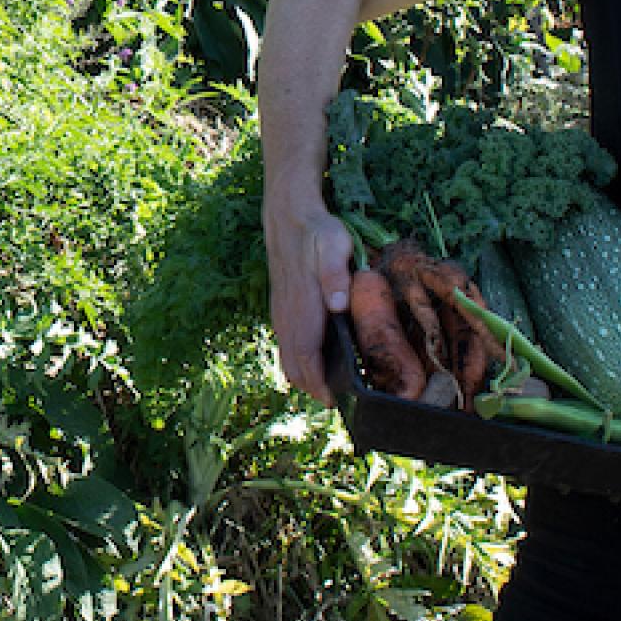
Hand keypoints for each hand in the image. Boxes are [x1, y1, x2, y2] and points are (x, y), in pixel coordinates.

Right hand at [263, 196, 354, 403]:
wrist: (289, 218)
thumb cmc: (318, 233)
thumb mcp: (334, 245)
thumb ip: (335, 274)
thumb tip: (337, 304)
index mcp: (302, 308)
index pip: (306, 357)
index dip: (319, 384)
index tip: (334, 401)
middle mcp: (287, 317)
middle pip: (294, 366)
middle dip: (313, 388)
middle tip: (339, 401)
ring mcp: (281, 314)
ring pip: (288, 358)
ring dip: (305, 378)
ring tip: (329, 389)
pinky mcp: (281, 310)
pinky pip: (286, 346)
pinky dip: (299, 363)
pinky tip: (315, 364)